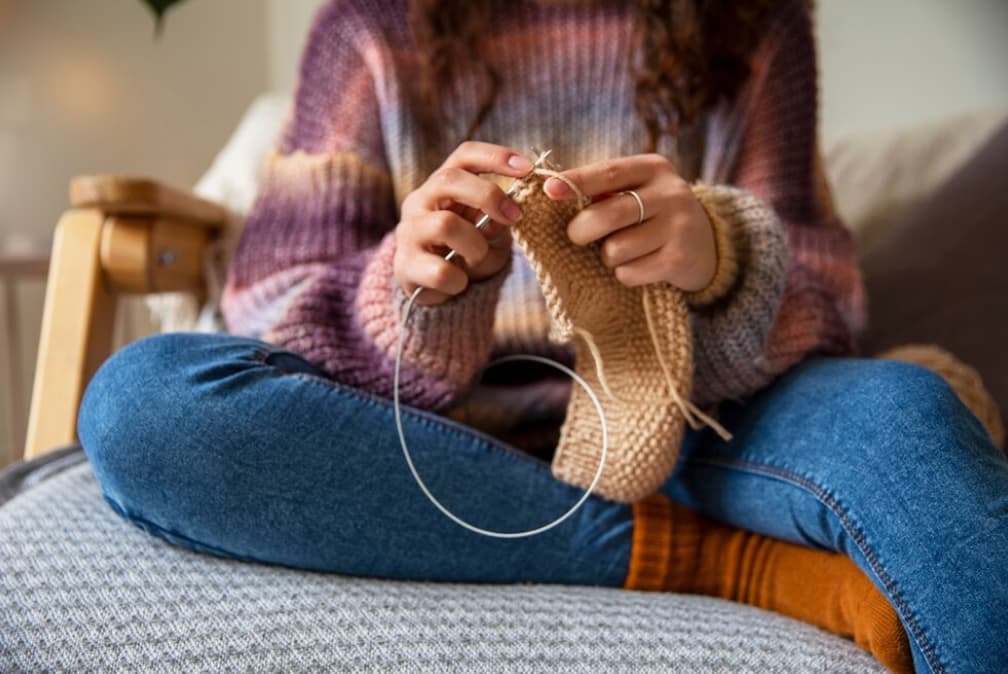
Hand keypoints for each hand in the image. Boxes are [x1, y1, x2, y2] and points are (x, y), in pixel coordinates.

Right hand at [395, 142, 530, 304]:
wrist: (434, 291)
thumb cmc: (466, 253)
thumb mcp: (491, 234)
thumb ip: (500, 221)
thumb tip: (506, 215)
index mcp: (443, 186)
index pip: (464, 156)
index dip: (495, 156)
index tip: (527, 169)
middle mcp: (420, 202)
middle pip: (449, 180)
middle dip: (488, 195)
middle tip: (514, 216)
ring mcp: (409, 232)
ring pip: (446, 224)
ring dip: (475, 245)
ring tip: (478, 259)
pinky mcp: (404, 265)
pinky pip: (441, 270)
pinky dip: (459, 280)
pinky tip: (459, 284)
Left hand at [543, 153, 715, 290]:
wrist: (708, 245)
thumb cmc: (654, 215)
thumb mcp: (637, 191)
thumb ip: (604, 190)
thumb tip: (553, 191)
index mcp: (654, 168)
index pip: (609, 172)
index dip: (576, 181)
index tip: (549, 190)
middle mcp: (671, 193)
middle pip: (608, 215)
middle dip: (581, 230)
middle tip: (576, 236)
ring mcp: (678, 226)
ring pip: (616, 249)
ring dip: (607, 256)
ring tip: (621, 251)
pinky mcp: (679, 259)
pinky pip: (629, 273)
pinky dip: (624, 275)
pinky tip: (639, 266)